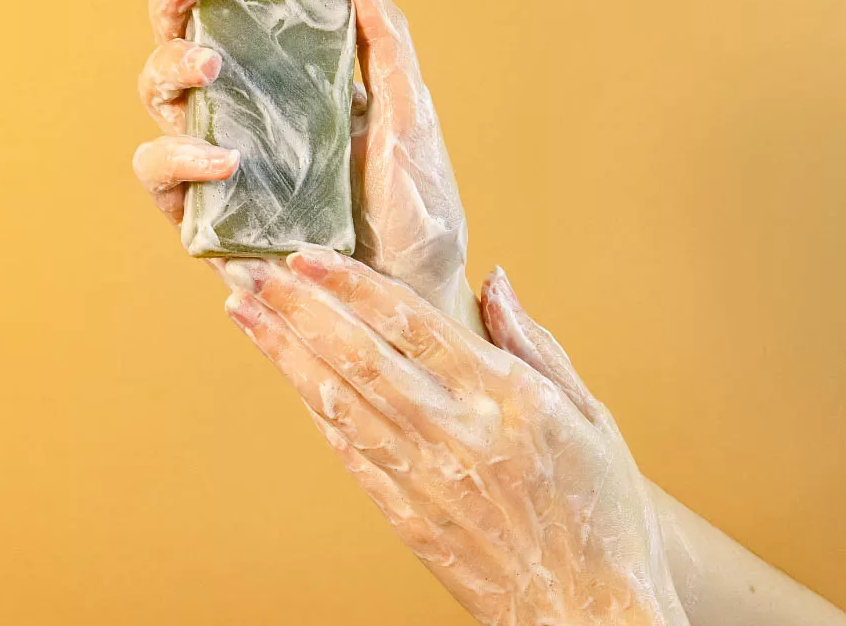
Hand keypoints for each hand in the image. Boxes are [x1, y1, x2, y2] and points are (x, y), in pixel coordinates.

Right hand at [132, 0, 477, 328]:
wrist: (409, 298)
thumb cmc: (417, 211)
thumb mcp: (410, 114)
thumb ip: (383, 35)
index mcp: (298, 85)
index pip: (254, 18)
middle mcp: (251, 118)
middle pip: (187, 48)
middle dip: (177, 8)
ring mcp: (221, 166)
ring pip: (160, 101)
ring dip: (169, 71)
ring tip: (211, 71)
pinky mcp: (203, 218)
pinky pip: (161, 175)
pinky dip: (179, 157)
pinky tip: (225, 160)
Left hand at [222, 247, 688, 625]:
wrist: (589, 611)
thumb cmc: (600, 513)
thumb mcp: (590, 416)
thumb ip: (536, 344)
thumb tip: (496, 282)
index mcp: (505, 398)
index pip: (413, 323)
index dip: (353, 285)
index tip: (309, 255)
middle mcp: (456, 433)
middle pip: (360, 356)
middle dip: (300, 308)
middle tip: (253, 270)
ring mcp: (425, 478)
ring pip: (340, 400)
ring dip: (287, 353)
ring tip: (245, 313)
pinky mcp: (406, 516)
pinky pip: (349, 453)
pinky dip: (314, 411)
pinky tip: (287, 379)